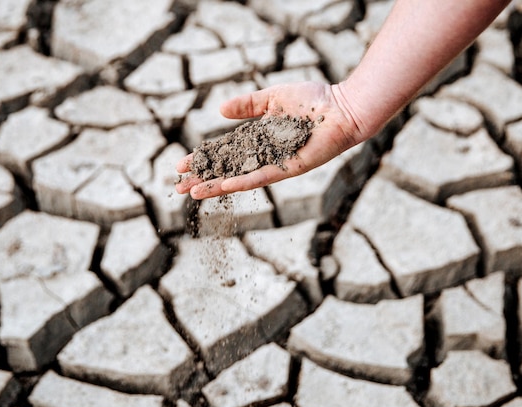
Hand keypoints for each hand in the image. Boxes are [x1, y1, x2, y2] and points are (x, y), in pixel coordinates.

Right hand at [175, 81, 364, 198]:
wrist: (342, 107)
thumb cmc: (313, 100)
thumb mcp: (272, 98)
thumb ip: (247, 105)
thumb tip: (219, 111)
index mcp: (259, 138)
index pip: (223, 151)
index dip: (202, 159)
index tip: (181, 166)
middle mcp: (264, 154)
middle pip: (226, 169)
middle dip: (203, 178)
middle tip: (179, 188)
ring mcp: (276, 164)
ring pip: (239, 178)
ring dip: (216, 186)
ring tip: (193, 193)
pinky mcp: (289, 168)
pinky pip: (261, 177)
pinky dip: (242, 181)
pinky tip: (223, 186)